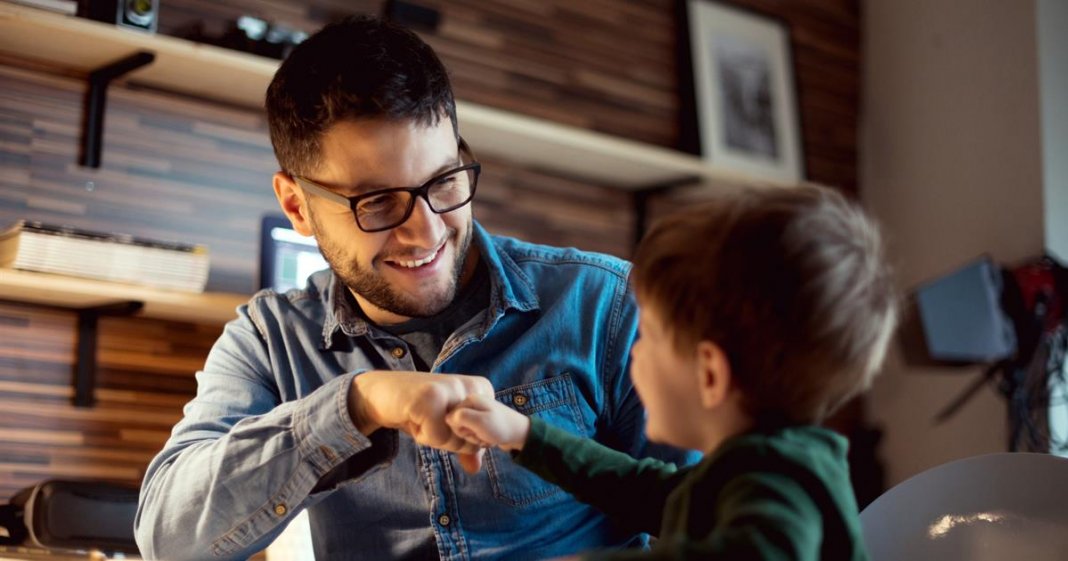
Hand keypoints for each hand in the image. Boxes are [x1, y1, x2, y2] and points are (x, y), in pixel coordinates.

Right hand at [349, 371, 493, 471]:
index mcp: (481, 389)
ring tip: (421, 416)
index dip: (459, 439)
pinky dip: (421, 435)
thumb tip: (475, 468)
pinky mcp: (431, 398)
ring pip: (455, 440)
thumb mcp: (445, 427)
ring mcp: (451, 389)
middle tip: (429, 418)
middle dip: (447, 440)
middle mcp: (470, 386)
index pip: (484, 437)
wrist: (380, 393)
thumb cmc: (416, 410)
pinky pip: (436, 437)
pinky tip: (412, 416)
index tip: (443, 418)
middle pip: (471, 441)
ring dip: (433, 438)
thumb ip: (464, 445)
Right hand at [446, 394, 530, 451]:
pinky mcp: (480, 420)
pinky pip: (472, 433)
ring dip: (475, 438)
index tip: (474, 431)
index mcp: (469, 399)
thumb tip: (446, 418)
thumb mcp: (479, 422)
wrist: (520, 433)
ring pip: (464, 431)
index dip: (461, 430)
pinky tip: (488, 438)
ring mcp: (476, 412)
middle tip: (482, 435)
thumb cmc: (500, 427)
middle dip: (469, 435)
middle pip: (456, 425)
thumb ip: (460, 418)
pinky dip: (479, 439)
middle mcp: (471, 403)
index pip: (450, 419)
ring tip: (487, 437)